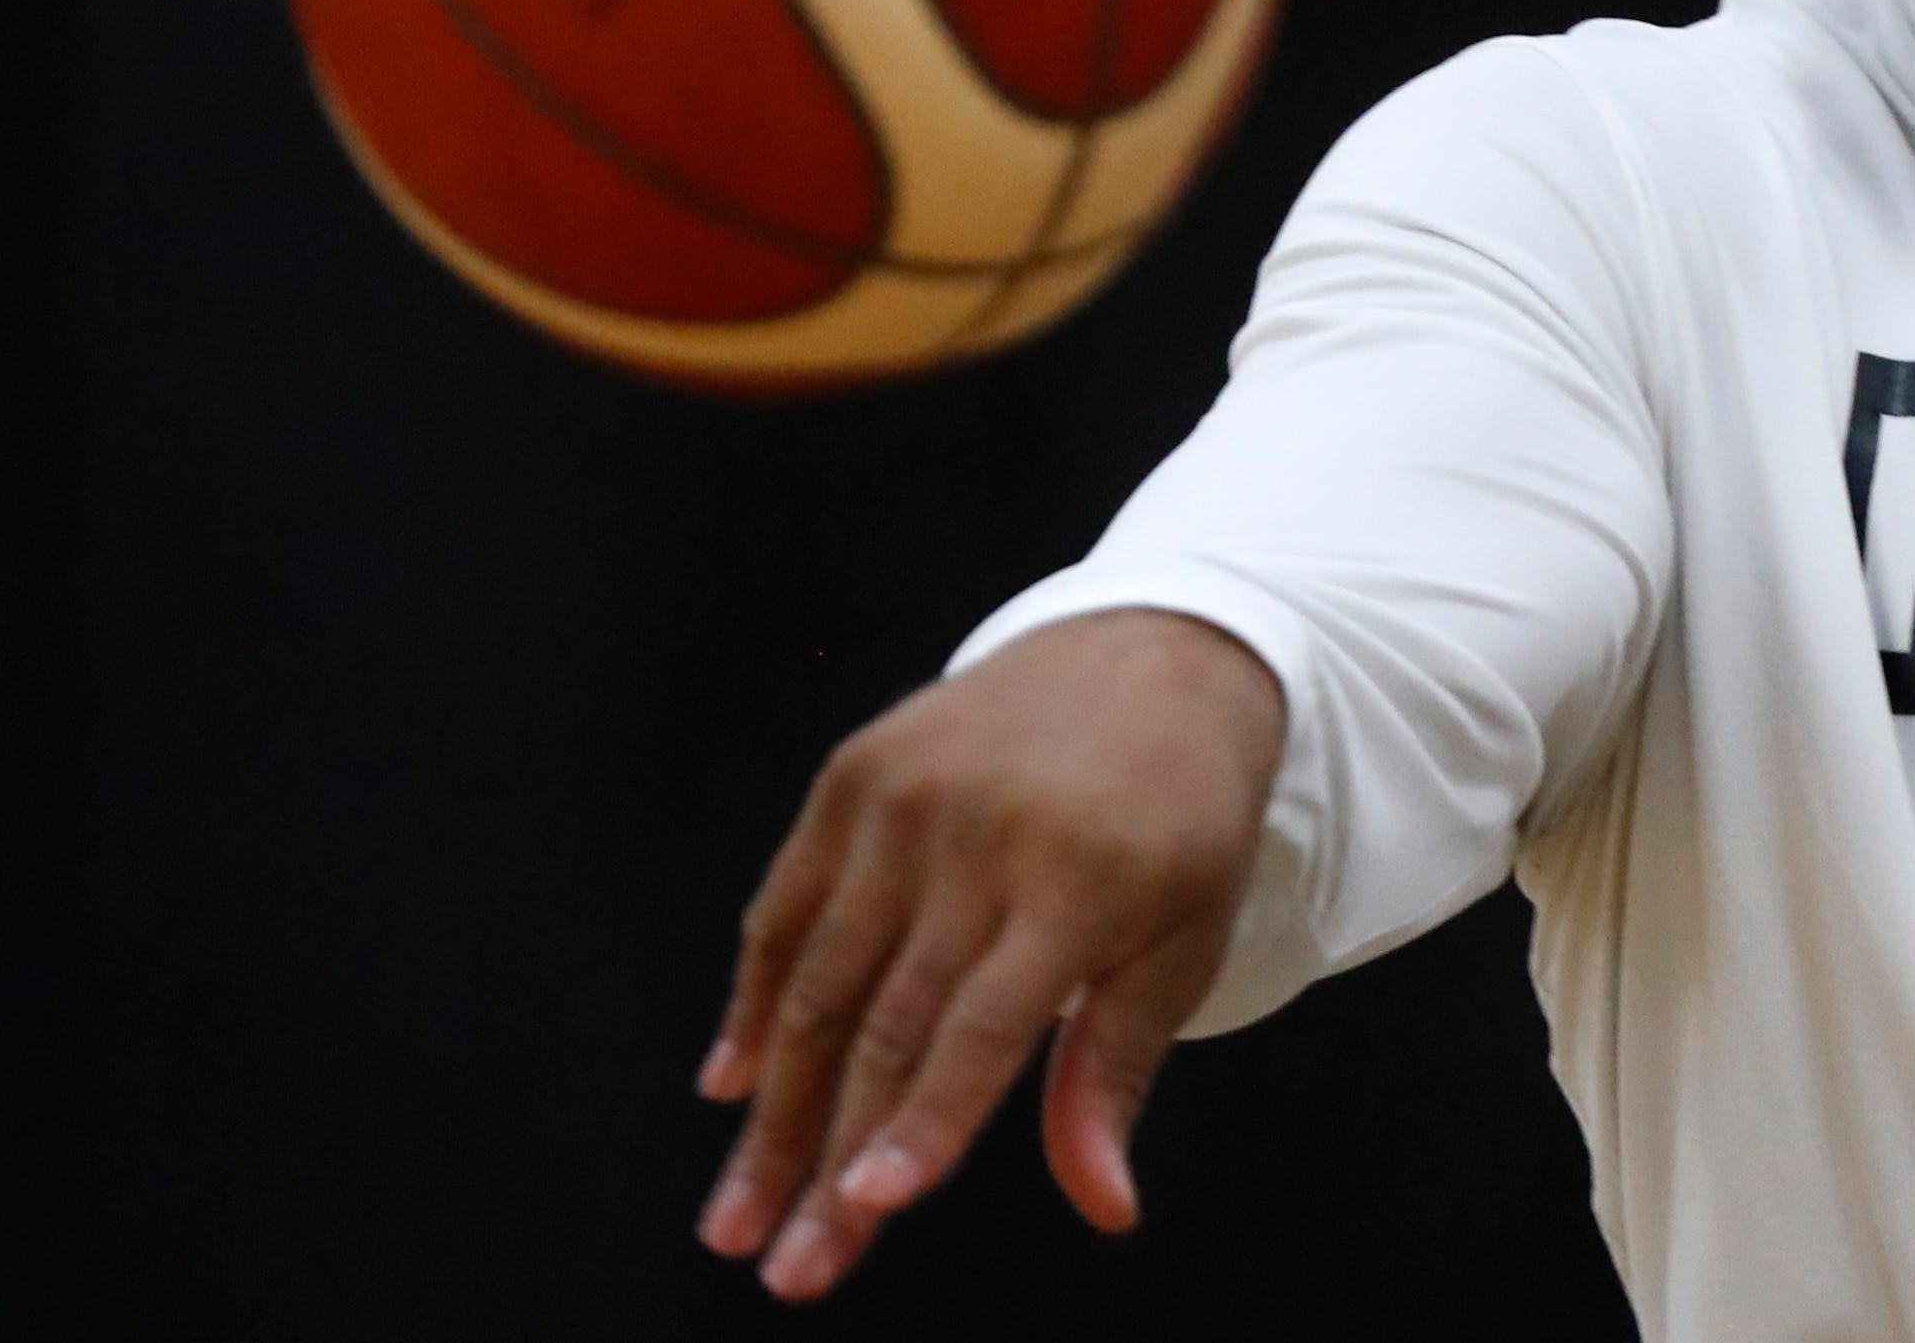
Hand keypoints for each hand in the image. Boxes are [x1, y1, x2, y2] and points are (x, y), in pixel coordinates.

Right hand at [693, 608, 1284, 1300]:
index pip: (984, 1027)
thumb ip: (1117, 1070)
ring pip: (819, 982)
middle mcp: (981, 835)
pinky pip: (788, 904)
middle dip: (826, 1158)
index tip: (869, 1208)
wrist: (1155, 649)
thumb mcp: (1183, 938)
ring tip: (737, 1214)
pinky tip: (732, 1081)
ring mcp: (906, 797)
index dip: (924, 1122)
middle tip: (784, 1266)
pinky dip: (758, 996)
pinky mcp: (855, 772)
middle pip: (885, 1023)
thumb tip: (1106, 1209)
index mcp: (1080, 882)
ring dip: (773, 1107)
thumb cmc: (1181, 820)